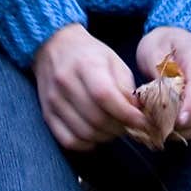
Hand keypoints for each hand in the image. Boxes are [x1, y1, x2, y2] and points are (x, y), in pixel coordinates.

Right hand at [31, 23, 153, 151]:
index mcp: (85, 64)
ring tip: (114, 128)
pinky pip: (69, 140)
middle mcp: (65, 82)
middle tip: (129, 125)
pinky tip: (96, 134)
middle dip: (119, 127)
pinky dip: (86, 144)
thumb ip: (125, 87)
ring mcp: (53, 100)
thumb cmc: (89, 53)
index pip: (105, 96)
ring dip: (105, 137)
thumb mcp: (113, 60)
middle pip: (96, 118)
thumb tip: (136, 113)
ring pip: (84, 133)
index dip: (127, 114)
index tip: (143, 122)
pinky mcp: (47, 114)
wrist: (55, 46)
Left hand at [136, 26, 190, 141]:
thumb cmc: (162, 44)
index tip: (176, 122)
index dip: (189, 107)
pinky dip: (187, 131)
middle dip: (183, 123)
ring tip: (161, 129)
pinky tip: (169, 129)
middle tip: (159, 127)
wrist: (174, 40)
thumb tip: (163, 99)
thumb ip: (158, 73)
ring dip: (184, 130)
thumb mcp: (153, 49)